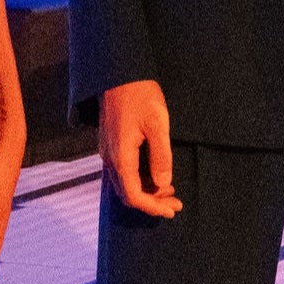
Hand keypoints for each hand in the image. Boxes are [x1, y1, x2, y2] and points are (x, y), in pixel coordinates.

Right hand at [99, 79, 178, 217]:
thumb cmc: (140, 96)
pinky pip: (123, 172)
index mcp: (120, 156)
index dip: (152, 207)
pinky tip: (156, 176)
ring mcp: (108, 151)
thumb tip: (164, 183)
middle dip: (152, 202)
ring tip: (170, 192)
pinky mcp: (111, 144)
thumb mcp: (157, 124)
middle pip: (127, 193)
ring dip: (146, 192)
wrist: (119, 73)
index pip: (134, 195)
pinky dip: (140, 180)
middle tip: (175, 203)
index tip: (172, 209)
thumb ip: (161, 156)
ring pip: (125, 183)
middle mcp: (110, 158)